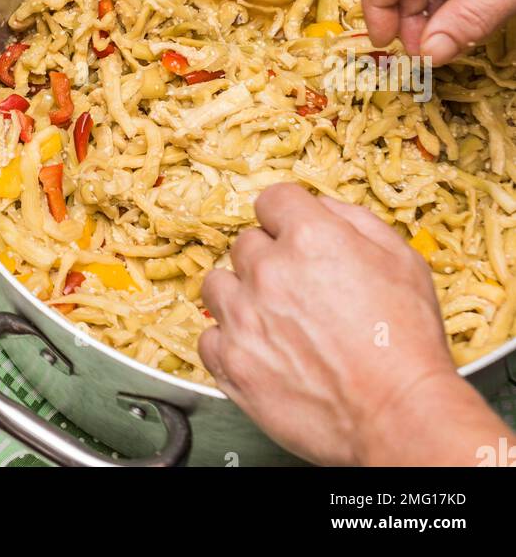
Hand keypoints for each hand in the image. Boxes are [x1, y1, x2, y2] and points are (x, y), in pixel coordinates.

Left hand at [199, 184, 497, 465]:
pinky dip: (228, 341)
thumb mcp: (401, 260)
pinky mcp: (232, 363)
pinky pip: (208, 337)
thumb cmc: (407, 344)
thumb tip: (321, 208)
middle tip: (298, 289)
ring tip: (272, 319)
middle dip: (270, 259)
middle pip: (247, 243)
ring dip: (240, 295)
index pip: (273, 199)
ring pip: (218, 284)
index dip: (287, 217)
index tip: (291, 233)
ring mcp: (244, 318)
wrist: (398, 416)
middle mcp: (269, 271)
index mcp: (309, 237)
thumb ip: (354, 220)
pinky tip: (257, 349)